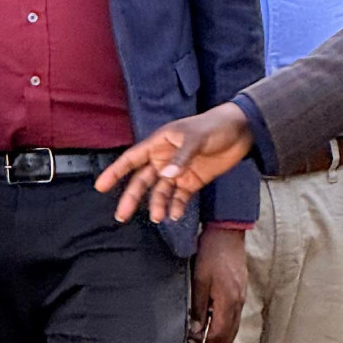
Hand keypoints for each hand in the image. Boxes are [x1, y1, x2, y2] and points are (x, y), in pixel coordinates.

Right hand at [95, 103, 253, 223]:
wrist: (242, 130)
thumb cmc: (215, 125)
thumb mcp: (197, 137)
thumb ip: (182, 157)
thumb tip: (166, 177)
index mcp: (160, 143)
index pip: (132, 159)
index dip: (116, 172)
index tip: (100, 186)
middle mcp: (165, 158)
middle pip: (143, 181)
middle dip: (132, 197)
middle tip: (121, 215)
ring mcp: (179, 171)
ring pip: (160, 192)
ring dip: (157, 204)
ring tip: (159, 217)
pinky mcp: (194, 180)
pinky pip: (180, 197)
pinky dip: (176, 206)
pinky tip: (176, 215)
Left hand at [190, 227, 247, 342]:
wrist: (227, 233)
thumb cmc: (211, 254)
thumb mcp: (199, 281)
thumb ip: (198, 308)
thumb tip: (196, 330)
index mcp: (228, 301)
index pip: (220, 335)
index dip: (205, 341)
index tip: (191, 336)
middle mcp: (239, 302)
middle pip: (230, 335)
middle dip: (213, 339)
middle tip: (196, 333)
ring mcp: (242, 295)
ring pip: (233, 325)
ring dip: (218, 329)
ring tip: (200, 320)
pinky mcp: (241, 289)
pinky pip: (234, 313)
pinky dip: (223, 318)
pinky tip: (209, 307)